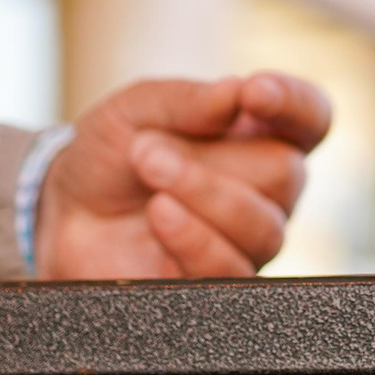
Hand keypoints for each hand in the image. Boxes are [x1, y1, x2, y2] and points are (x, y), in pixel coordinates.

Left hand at [35, 73, 331, 279]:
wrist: (64, 213)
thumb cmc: (112, 153)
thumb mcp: (137, 108)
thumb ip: (188, 99)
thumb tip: (236, 91)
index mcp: (261, 136)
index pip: (311, 118)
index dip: (295, 104)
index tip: (254, 92)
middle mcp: (267, 191)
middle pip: (287, 174)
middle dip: (213, 162)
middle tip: (149, 151)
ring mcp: (246, 240)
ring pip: (264, 228)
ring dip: (202, 197)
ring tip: (149, 177)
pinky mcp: (217, 283)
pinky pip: (231, 270)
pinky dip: (193, 239)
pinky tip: (158, 216)